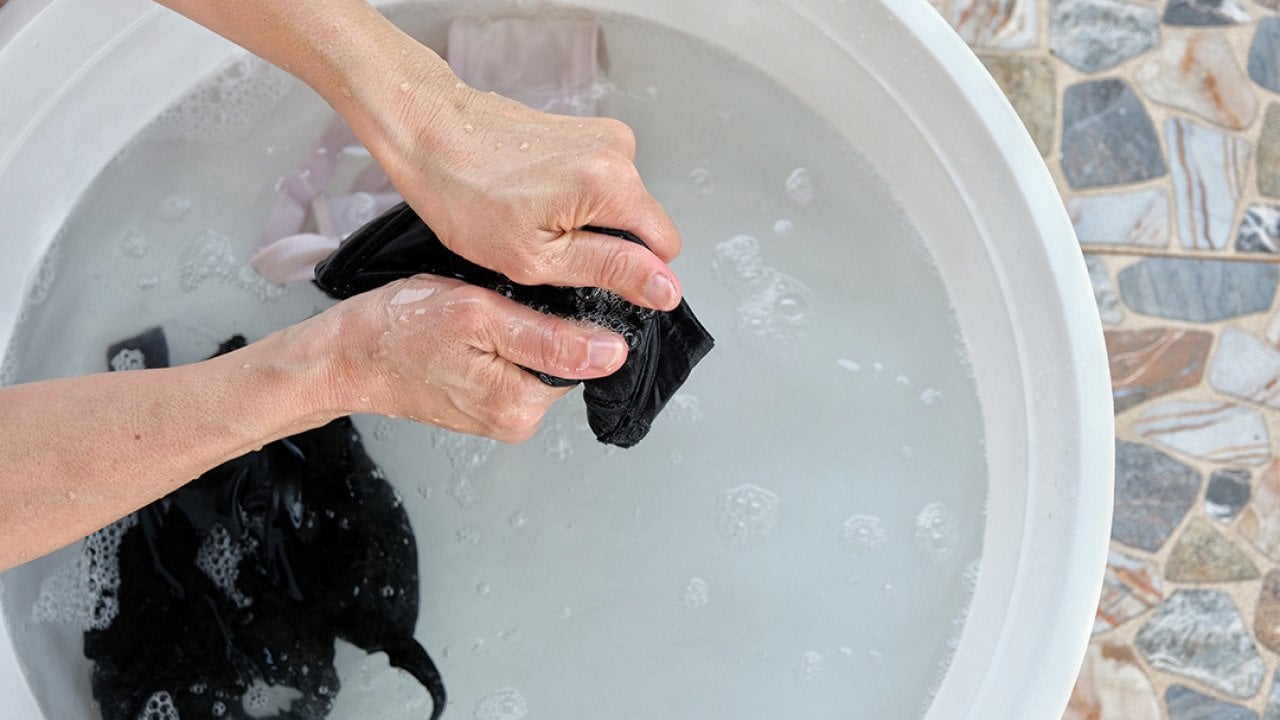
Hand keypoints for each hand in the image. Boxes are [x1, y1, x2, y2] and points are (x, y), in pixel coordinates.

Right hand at [308, 275, 628, 441]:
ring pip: (537, 357)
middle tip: (493, 301)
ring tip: (476, 314)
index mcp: (520, 405)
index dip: (570, 315)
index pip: (585, 356)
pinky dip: (498, 339)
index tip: (530, 295)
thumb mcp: (478, 316)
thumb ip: (549, 338)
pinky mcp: (485, 404)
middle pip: (563, 357)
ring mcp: (499, 415)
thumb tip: (610, 353)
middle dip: (539, 321)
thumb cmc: (395, 330)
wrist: (342, 356)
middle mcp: (514, 421)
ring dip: (516, 328)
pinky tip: (470, 329)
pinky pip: (512, 364)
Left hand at [365, 63, 683, 310]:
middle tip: (545, 245)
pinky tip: (531, 196)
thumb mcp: (537, 257)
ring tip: (531, 216)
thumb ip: (610, 270)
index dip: (633, 272)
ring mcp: (603, 135)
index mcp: (612, 182)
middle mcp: (619, 150)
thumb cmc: (464, 194)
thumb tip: (664, 288)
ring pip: (618, 205)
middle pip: (641, 223)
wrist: (429, 132)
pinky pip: (599, 182)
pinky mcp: (587, 130)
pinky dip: (572, 197)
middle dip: (603, 244)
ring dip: (584, 220)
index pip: (665, 247)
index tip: (585, 272)